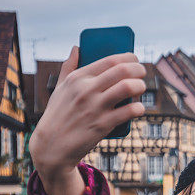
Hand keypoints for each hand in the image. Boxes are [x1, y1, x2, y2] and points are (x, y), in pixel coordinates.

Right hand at [28, 47, 145, 194]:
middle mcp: (86, 90)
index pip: (109, 60)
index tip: (135, 60)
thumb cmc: (57, 115)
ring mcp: (95, 107)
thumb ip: (68, 67)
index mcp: (77, 78)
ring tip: (141, 88)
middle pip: (122, 70)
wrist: (52, 146)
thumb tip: (76, 48)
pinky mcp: (103, 124)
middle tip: (142, 73)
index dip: (128, 57)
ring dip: (140, 85)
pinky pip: (129, 111)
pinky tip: (139, 108)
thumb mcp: (59, 88)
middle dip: (139, 69)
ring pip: (127, 87)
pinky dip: (139, 108)